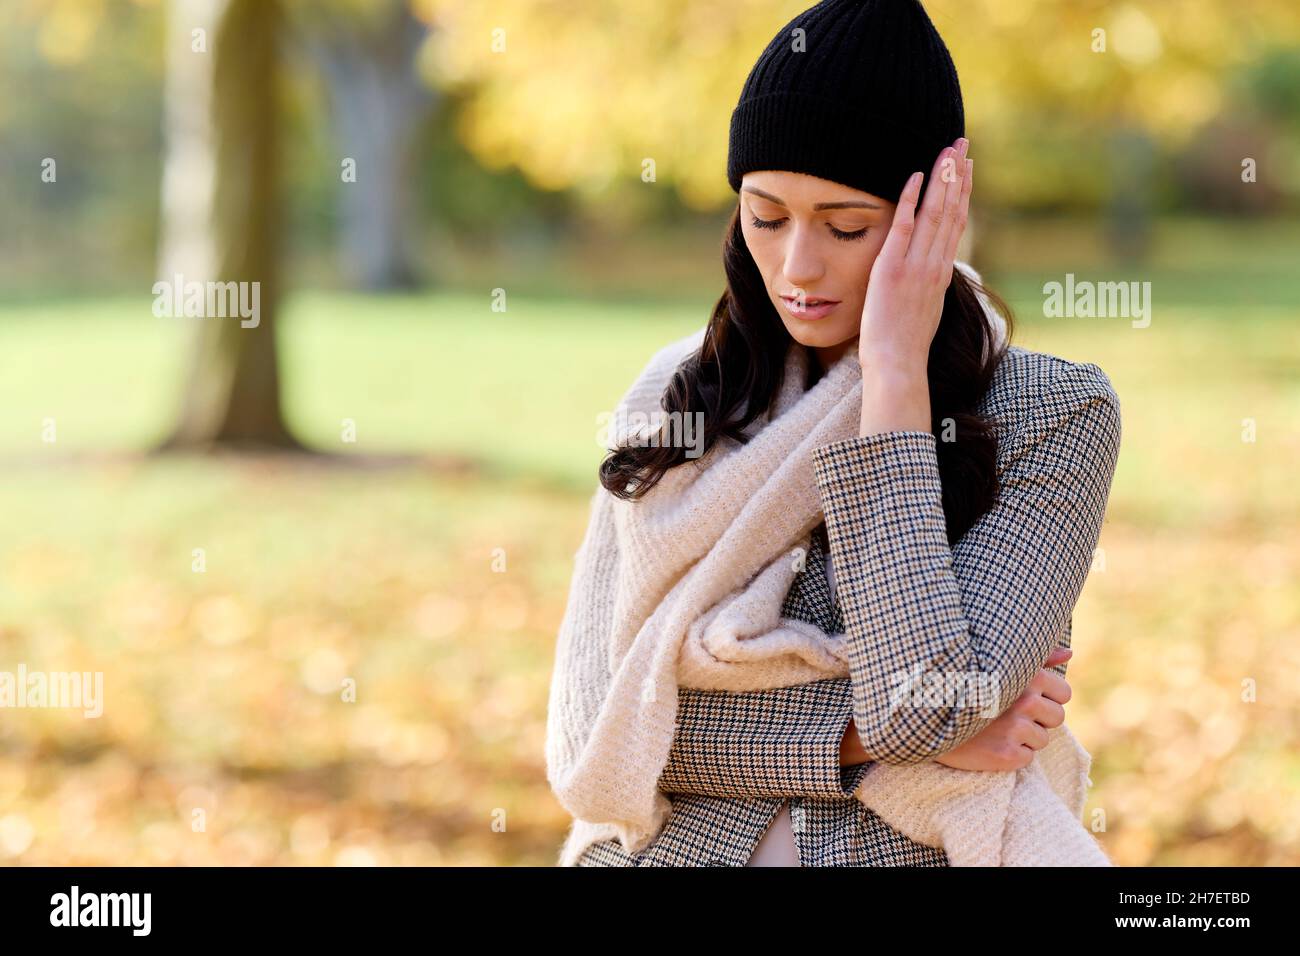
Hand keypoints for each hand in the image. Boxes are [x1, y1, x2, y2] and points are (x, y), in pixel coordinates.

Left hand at [858, 136, 971, 376]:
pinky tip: (917, 175)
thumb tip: (932, 274)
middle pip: (951, 210)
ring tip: (948, 150)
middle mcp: (934, 264)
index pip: (956, 223)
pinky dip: (911, 200)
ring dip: (942, 179)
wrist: (898, 363)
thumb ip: (929, 286)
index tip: (966, 167)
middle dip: (957, 174)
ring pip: (935, 213)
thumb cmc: (906, 345)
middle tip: (962, 143)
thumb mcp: (926, 310)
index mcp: (941, 272)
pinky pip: (904, 226)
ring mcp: (916, 265)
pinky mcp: (893, 268)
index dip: (962, 192)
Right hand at [931, 646, 1072, 771]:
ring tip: (995, 727)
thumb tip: (1068, 653)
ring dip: (1024, 738)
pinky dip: (1011, 754)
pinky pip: (1027, 758)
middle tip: (1007, 714)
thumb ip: (1038, 658)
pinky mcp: (1007, 754)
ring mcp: (1015, 729)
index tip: (1023, 697)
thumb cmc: (968, 687)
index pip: (1064, 693)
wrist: (929, 717)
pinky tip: (990, 743)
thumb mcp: (1000, 664)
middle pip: (1057, 718)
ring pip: (1042, 739)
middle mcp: (1024, 701)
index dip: (1047, 698)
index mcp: (1026, 676)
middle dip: (1038, 720)